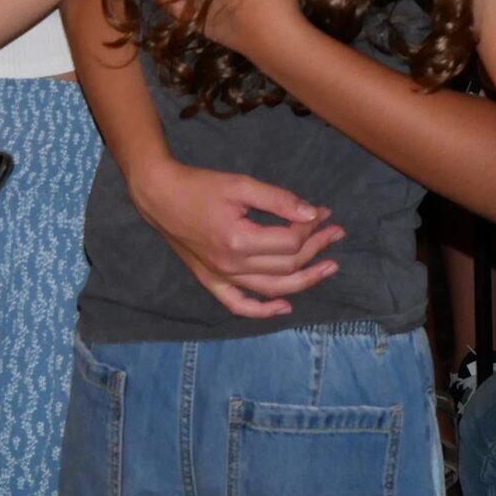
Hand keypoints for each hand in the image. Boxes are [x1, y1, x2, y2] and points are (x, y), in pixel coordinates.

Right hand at [125, 152, 343, 319]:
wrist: (160, 196)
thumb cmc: (200, 185)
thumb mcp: (240, 185)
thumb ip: (277, 199)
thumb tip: (311, 213)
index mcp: (238, 240)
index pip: (289, 242)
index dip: (312, 227)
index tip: (322, 212)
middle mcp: (231, 265)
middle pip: (287, 265)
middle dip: (316, 247)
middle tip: (335, 231)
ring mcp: (221, 278)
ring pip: (272, 288)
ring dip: (305, 279)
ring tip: (329, 266)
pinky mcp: (211, 282)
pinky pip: (240, 305)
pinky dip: (264, 310)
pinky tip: (285, 306)